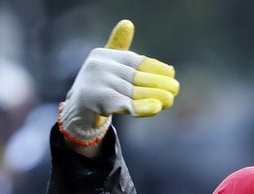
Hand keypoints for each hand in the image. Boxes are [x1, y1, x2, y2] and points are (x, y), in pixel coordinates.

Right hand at [58, 19, 179, 149]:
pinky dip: (142, 107)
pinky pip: (126, 105)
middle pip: (136, 77)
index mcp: (103, 55)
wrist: (78, 110)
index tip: (171, 73)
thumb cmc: (99, 85)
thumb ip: (121, 48)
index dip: (155, 67)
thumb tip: (127, 23)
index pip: (135, 61)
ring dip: (154, 96)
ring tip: (169, 100)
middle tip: (175, 89)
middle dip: (158, 84)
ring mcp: (98, 84)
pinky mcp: (100, 102)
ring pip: (134, 92)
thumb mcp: (108, 64)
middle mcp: (99, 67)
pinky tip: (156, 108)